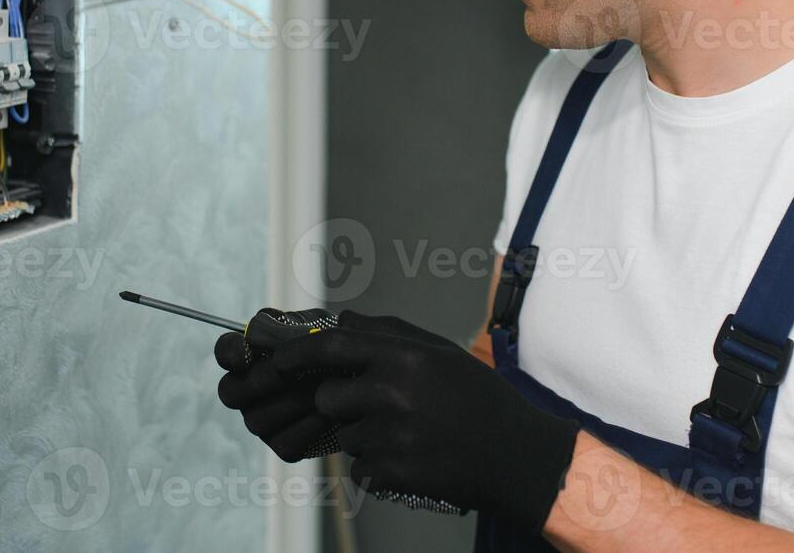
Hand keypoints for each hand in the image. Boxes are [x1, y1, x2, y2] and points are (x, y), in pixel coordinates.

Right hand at [215, 327, 338, 461]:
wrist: (364, 377)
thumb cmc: (335, 345)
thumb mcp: (318, 325)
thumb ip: (289, 325)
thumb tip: (257, 331)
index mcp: (252, 354)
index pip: (225, 351)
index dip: (230, 352)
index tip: (246, 352)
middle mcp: (248, 390)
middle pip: (230, 392)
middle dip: (259, 380)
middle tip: (288, 370)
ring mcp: (262, 420)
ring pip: (258, 420)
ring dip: (292, 402)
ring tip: (323, 387)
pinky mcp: (283, 445)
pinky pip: (285, 442)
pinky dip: (309, 427)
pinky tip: (330, 412)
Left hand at [270, 310, 579, 533]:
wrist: (517, 457)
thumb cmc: (479, 400)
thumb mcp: (440, 352)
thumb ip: (387, 333)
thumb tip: (340, 320)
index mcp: (403, 355)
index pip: (330, 347)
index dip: (294, 355)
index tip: (276, 364)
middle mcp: (393, 391)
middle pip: (328, 398)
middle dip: (342, 405)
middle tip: (383, 409)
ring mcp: (391, 435)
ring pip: (346, 436)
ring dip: (367, 438)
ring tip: (412, 434)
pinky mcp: (393, 473)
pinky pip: (361, 470)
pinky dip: (381, 469)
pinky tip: (417, 459)